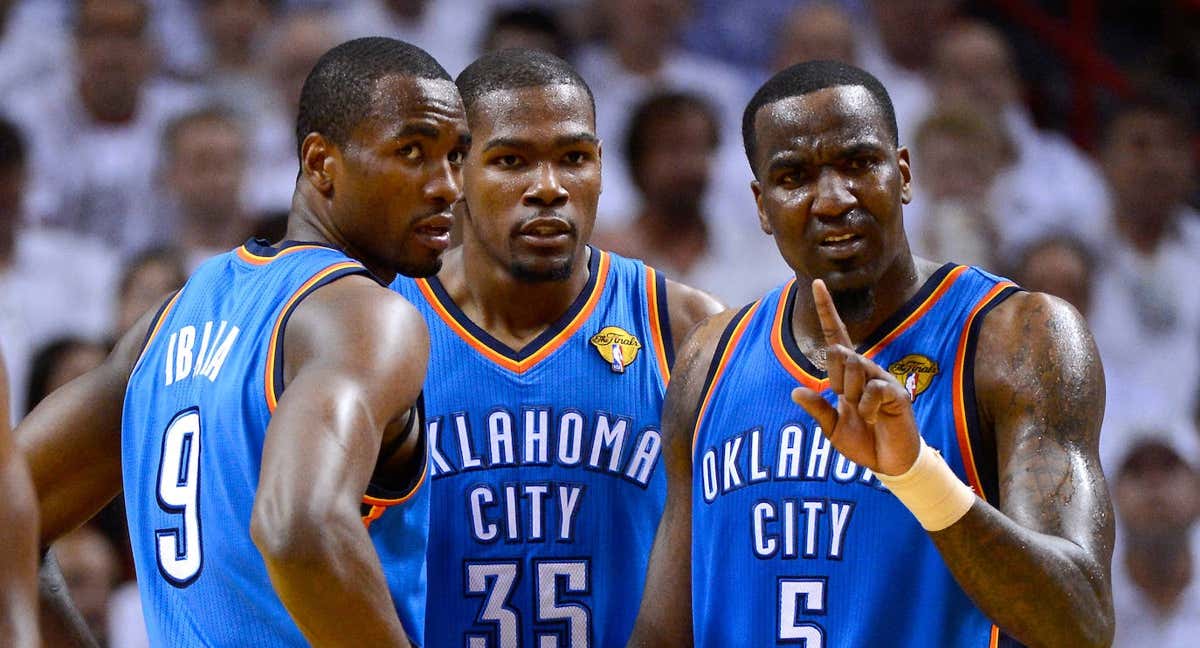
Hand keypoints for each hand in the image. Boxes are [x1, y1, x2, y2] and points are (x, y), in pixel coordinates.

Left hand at [790, 279, 920, 475]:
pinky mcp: (895, 393)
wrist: (889, 463)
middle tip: (848, 404)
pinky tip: (875, 419)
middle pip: (839, 353)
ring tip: (864, 414)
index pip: (835, 335)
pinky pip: (872, 390)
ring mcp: (881, 379)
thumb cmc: (863, 441)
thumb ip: (817, 409)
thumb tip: (796, 391)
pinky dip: (867, 409)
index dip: (827, 309)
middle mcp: (865, 369)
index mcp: (847, 374)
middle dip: (836, 379)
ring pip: (855, 367)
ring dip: (851, 396)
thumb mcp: (832, 428)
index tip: (817, 282)